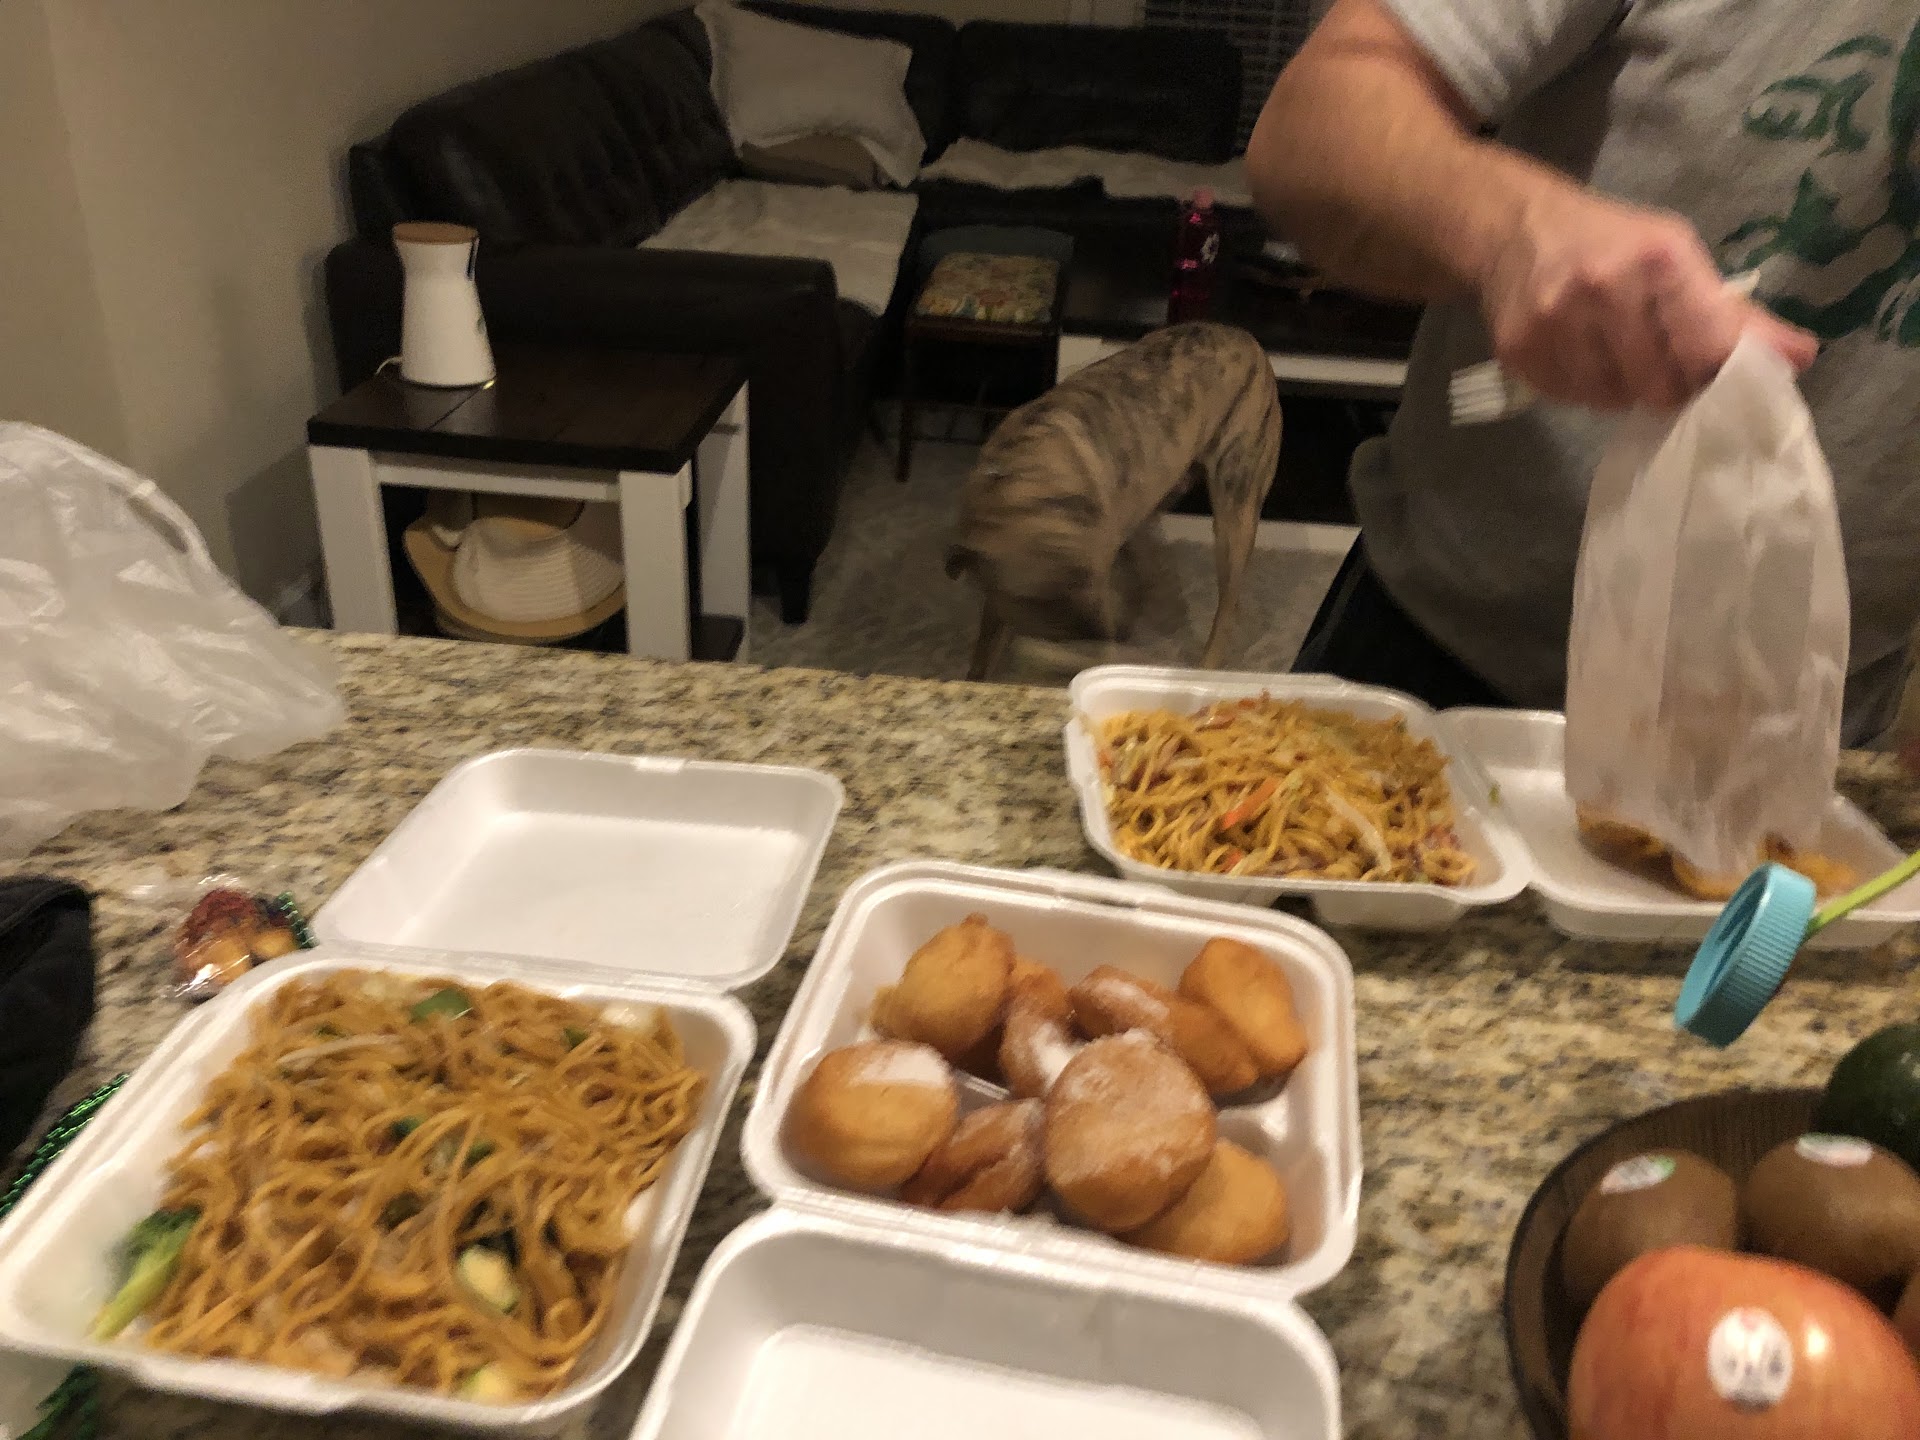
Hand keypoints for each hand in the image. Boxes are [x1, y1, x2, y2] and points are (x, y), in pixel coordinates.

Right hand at [1477, 187, 1818, 410]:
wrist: (1513, 228)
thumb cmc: (1609, 241)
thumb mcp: (1675, 255)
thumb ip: (1734, 315)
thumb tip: (1799, 357)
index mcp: (1658, 258)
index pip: (1708, 347)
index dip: (1717, 373)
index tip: (1714, 374)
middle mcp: (1604, 288)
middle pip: (1661, 385)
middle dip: (1667, 383)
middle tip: (1658, 361)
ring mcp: (1555, 322)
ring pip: (1614, 400)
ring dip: (1622, 387)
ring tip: (1613, 354)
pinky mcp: (1520, 351)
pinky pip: (1572, 399)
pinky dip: (1584, 388)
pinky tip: (1580, 356)